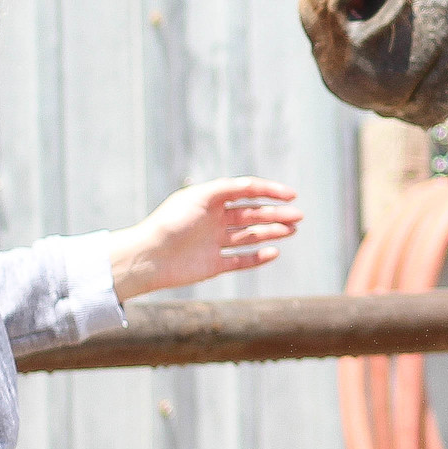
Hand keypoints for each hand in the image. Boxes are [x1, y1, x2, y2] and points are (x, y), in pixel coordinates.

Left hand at [110, 177, 302, 299]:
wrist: (149, 258)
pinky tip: (274, 252)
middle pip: (253, 214)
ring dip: (272, 232)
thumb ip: (225, 189)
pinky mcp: (215, 264)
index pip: (247, 192)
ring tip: (292, 230)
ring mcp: (216, 242)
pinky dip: (259, 256)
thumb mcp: (198, 198)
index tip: (290, 195)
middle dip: (276, 214)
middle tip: (298, 216)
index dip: (270, 191)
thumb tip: (252, 184)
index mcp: (211, 200)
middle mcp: (215, 220)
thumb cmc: (170, 224)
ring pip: (251, 235)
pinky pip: (242, 260)